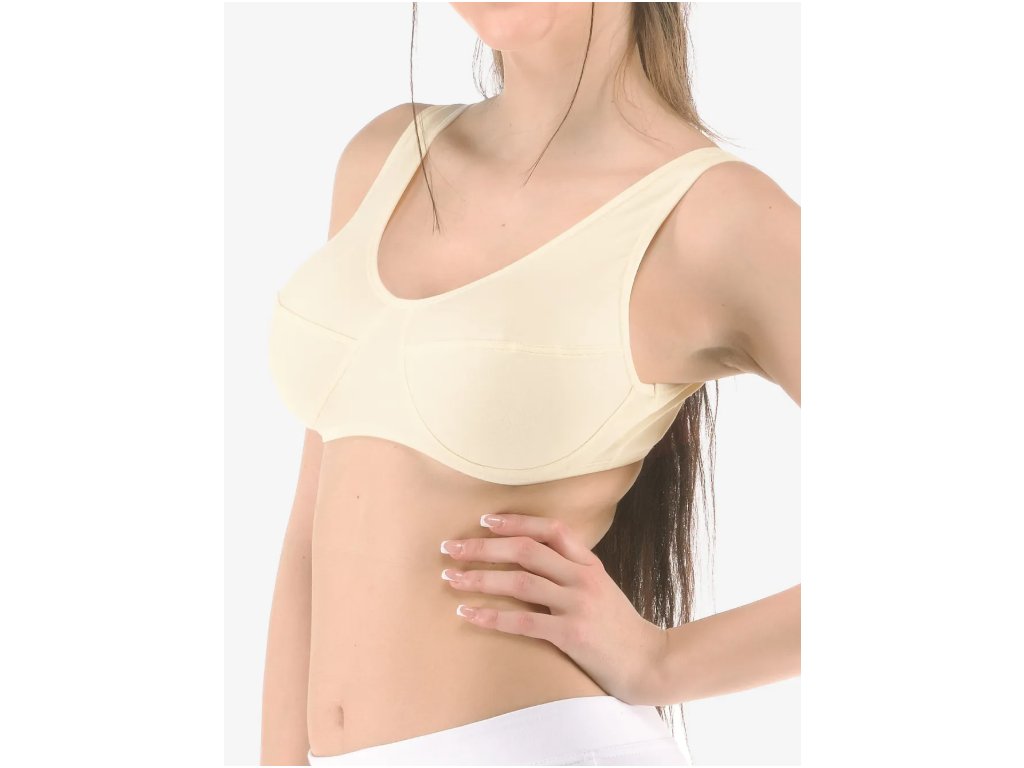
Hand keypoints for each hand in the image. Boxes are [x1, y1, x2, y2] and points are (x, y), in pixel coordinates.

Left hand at [439, 513, 667, 704]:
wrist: (649, 663)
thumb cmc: (618, 628)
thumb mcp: (600, 589)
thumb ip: (571, 572)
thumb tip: (531, 560)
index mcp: (590, 563)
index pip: (550, 528)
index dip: (516, 521)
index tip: (484, 520)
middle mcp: (583, 578)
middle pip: (525, 550)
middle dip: (482, 547)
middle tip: (450, 547)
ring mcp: (578, 605)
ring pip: (519, 581)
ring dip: (480, 578)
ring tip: (451, 578)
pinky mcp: (572, 635)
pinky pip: (523, 622)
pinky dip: (491, 617)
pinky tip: (468, 614)